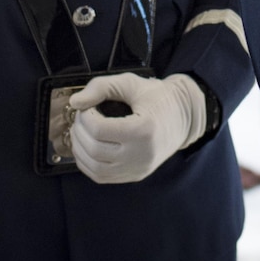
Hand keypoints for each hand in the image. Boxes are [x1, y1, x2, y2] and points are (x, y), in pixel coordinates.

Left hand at [67, 71, 206, 184]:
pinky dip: (87, 163)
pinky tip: (86, 148)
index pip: (99, 130)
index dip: (84, 117)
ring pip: (95, 168)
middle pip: (94, 150)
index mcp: (144, 130)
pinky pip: (102, 177)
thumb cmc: (158, 97)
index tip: (84, 107)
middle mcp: (142, 154)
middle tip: (80, 118)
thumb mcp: (131, 83)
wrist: (183, 116)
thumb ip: (101, 87)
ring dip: (80, 150)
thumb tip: (75, 102)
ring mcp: (138, 168)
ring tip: (81, 132)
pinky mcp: (135, 175)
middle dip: (79, 132)